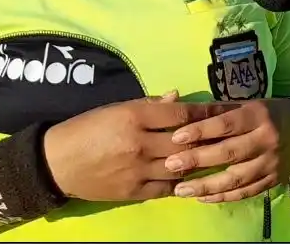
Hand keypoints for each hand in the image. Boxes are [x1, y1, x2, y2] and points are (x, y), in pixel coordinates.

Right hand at [42, 91, 235, 201]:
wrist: (57, 163)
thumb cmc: (86, 129)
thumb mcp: (115, 108)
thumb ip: (150, 104)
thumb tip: (179, 97)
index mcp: (134, 117)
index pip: (180, 115)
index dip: (205, 113)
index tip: (223, 110)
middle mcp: (139, 143)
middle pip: (186, 142)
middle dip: (211, 138)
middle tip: (232, 134)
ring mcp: (137, 170)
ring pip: (180, 167)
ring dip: (202, 162)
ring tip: (222, 156)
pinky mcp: (134, 192)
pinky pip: (167, 188)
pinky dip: (183, 182)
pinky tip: (197, 178)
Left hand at [164, 98, 289, 202]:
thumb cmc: (268, 113)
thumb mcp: (246, 104)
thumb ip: (217, 110)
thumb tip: (183, 112)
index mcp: (258, 115)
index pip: (227, 124)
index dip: (201, 130)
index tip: (176, 137)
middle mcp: (267, 139)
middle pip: (229, 153)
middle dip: (197, 160)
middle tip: (170, 165)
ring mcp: (271, 163)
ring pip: (236, 179)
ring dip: (206, 186)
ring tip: (180, 190)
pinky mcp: (273, 180)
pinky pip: (245, 192)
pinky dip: (222, 197)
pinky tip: (202, 197)